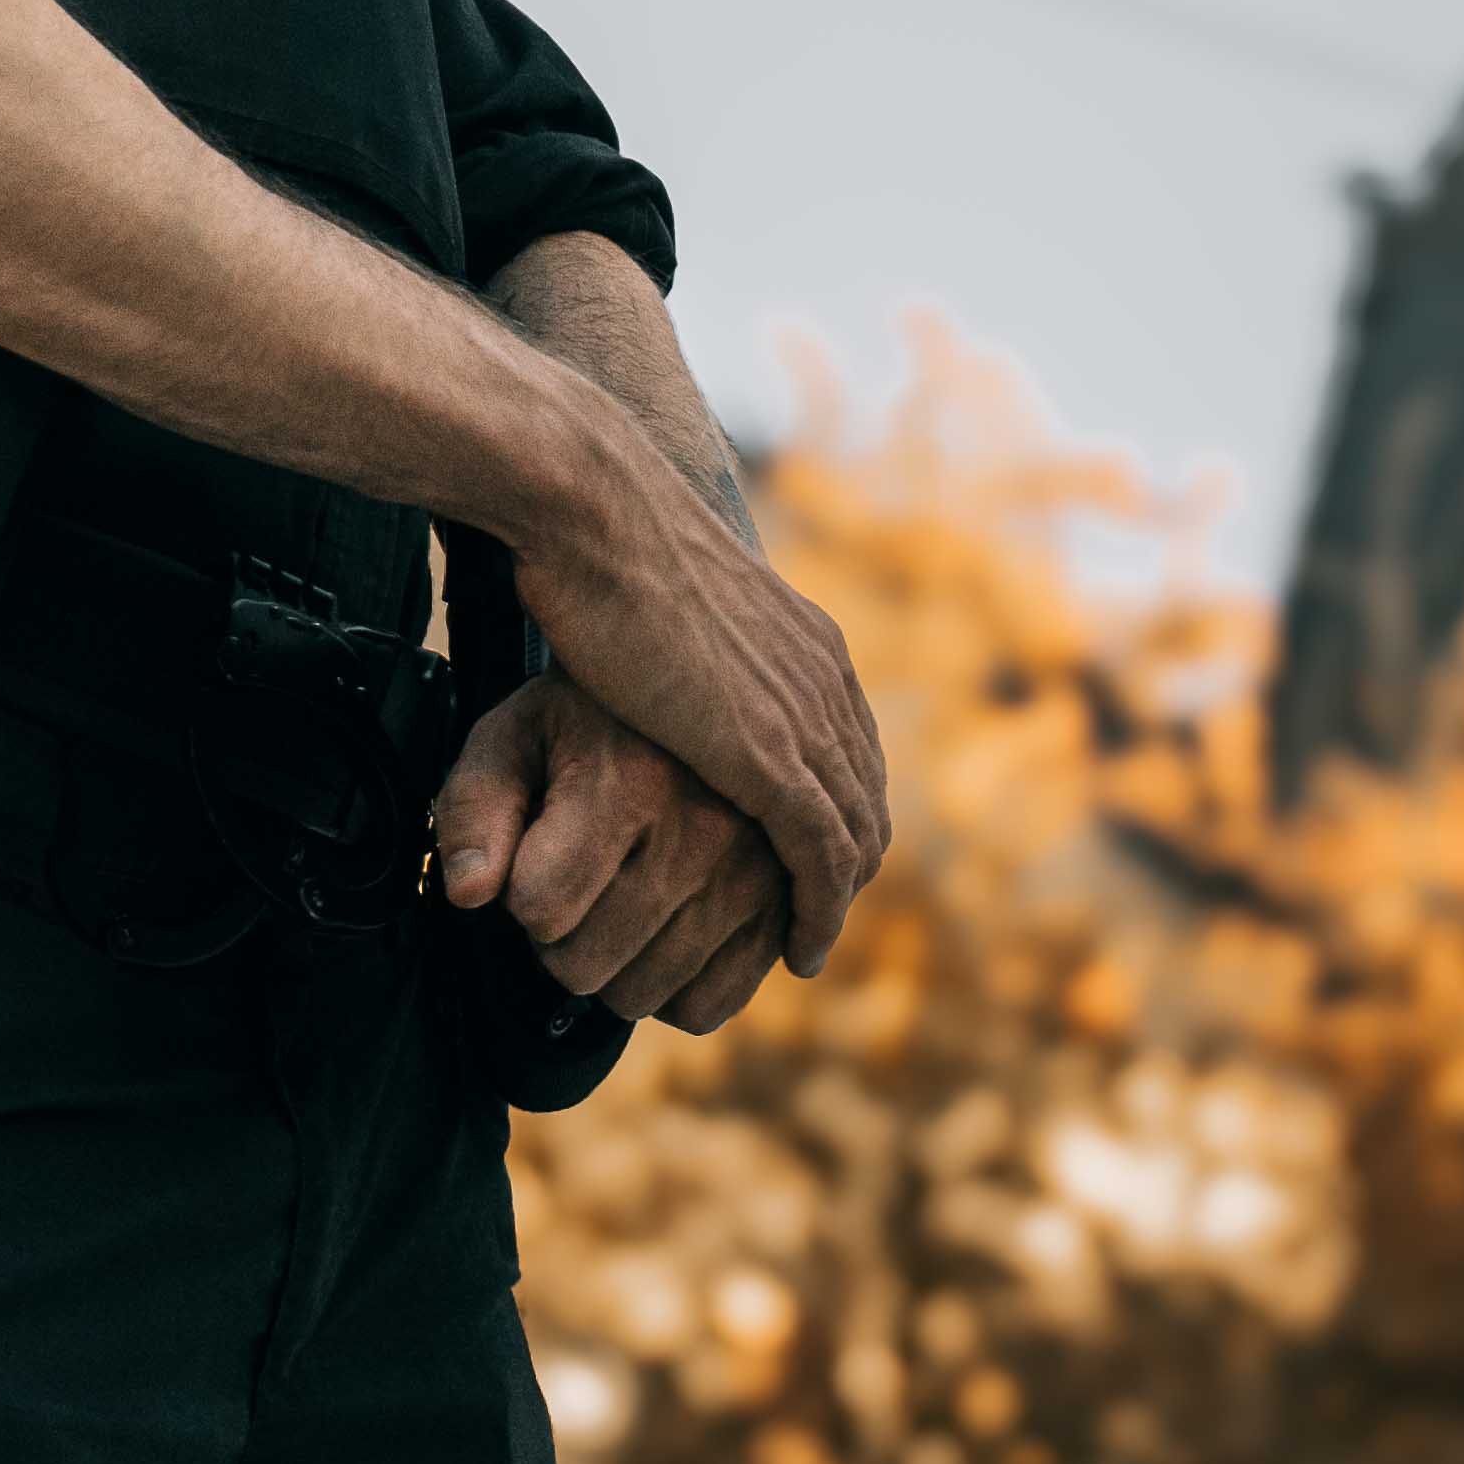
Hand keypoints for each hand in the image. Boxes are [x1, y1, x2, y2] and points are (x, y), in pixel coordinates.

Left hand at [434, 675, 792, 1032]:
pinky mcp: (782, 911)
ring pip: (638, 996)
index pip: (539, 907)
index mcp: (631, 779)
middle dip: (557, 936)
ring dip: (610, 964)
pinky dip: (671, 990)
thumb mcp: (518, 734)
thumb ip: (475, 807)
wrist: (709, 696)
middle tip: (575, 880)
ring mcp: (752, 876)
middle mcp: (704, 830)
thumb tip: (468, 894)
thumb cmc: (591, 724)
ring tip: (616, 897)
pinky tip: (660, 931)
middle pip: (582, 965)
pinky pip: (706, 1008)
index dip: (520, 891)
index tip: (537, 853)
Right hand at [504, 438, 888, 972]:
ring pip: (855, 835)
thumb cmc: (603, 542)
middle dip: (848, 864)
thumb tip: (673, 653)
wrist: (597, 515)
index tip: (806, 858)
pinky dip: (819, 911)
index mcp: (809, 642)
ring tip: (807, 946)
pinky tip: (800, 948)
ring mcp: (806, 718)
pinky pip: (822, 857)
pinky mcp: (772, 758)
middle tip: (811, 918)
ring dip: (835, 902)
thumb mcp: (677, 598)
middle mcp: (827, 681)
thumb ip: (701, 640)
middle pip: (865, 797)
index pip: (851, 748)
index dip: (836, 810)